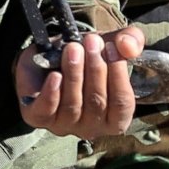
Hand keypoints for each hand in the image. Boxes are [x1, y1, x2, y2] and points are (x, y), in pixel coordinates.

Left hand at [14, 27, 144, 140]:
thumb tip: (128, 46)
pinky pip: (45, 110)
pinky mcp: (38, 117)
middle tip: (91, 41)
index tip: (111, 47)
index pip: (122, 103)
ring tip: (73, 48)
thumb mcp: (111, 45)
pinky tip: (55, 75)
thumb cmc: (87, 57)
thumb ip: (130, 41)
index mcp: (115, 118)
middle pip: (97, 102)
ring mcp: (63, 125)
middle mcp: (91, 127)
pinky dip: (51, 93)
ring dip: (74, 74)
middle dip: (95, 69)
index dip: (119, 75)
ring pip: (72, 104)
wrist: (49, 56)